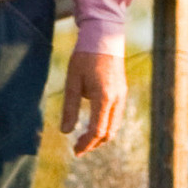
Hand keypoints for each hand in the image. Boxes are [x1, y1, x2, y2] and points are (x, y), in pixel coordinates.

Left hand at [62, 46, 122, 160]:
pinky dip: (106, 125)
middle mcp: (117, 99)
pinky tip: (94, 123)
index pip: (97, 131)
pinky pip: (116, 115)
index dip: (86, 144)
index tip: (75, 151)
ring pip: (115, 125)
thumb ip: (70, 108)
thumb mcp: (72, 82)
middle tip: (78, 149)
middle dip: (94, 144)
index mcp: (104, 97)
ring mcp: (122, 95)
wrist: (104, 36)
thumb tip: (65, 132)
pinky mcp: (122, 91)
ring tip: (85, 139)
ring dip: (101, 136)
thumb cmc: (85, 58)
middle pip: (109, 132)